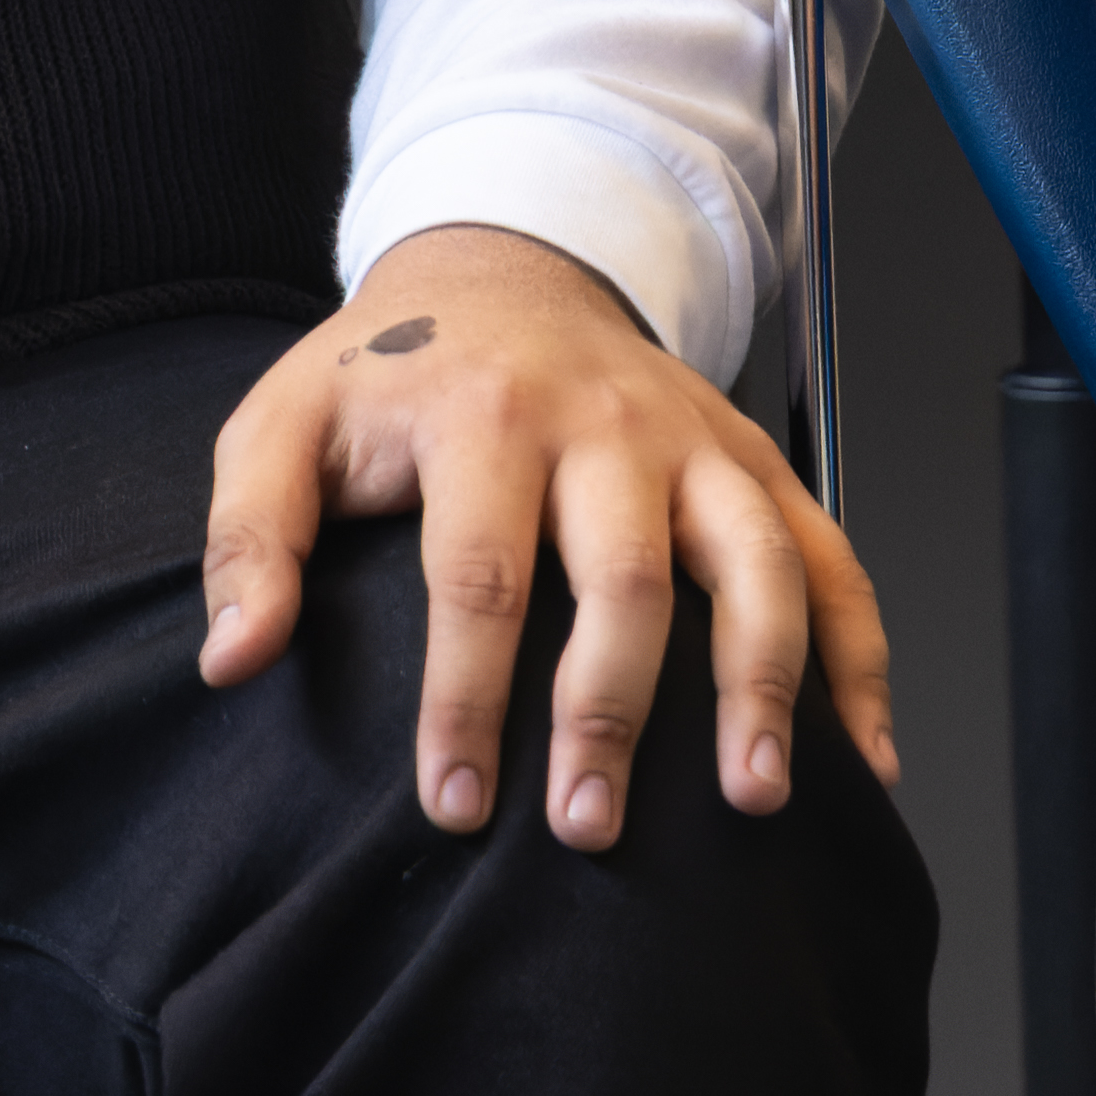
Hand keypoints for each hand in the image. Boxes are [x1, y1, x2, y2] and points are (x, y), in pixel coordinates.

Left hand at [196, 222, 900, 851]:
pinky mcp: (754, 461)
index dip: (466, 699)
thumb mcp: (284, 423)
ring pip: (756, 560)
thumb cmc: (390, 373)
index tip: (453, 807)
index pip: (479, 575)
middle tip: (588, 827)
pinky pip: (829, 556)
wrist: (508, 267)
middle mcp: (607, 424)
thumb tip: (233, 660)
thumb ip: (249, 537)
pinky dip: (860, 656)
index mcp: (485, 416)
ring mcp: (696, 441)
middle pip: (625, 577)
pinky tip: (863, 759)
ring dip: (765, 683)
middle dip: (611, 711)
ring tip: (754, 798)